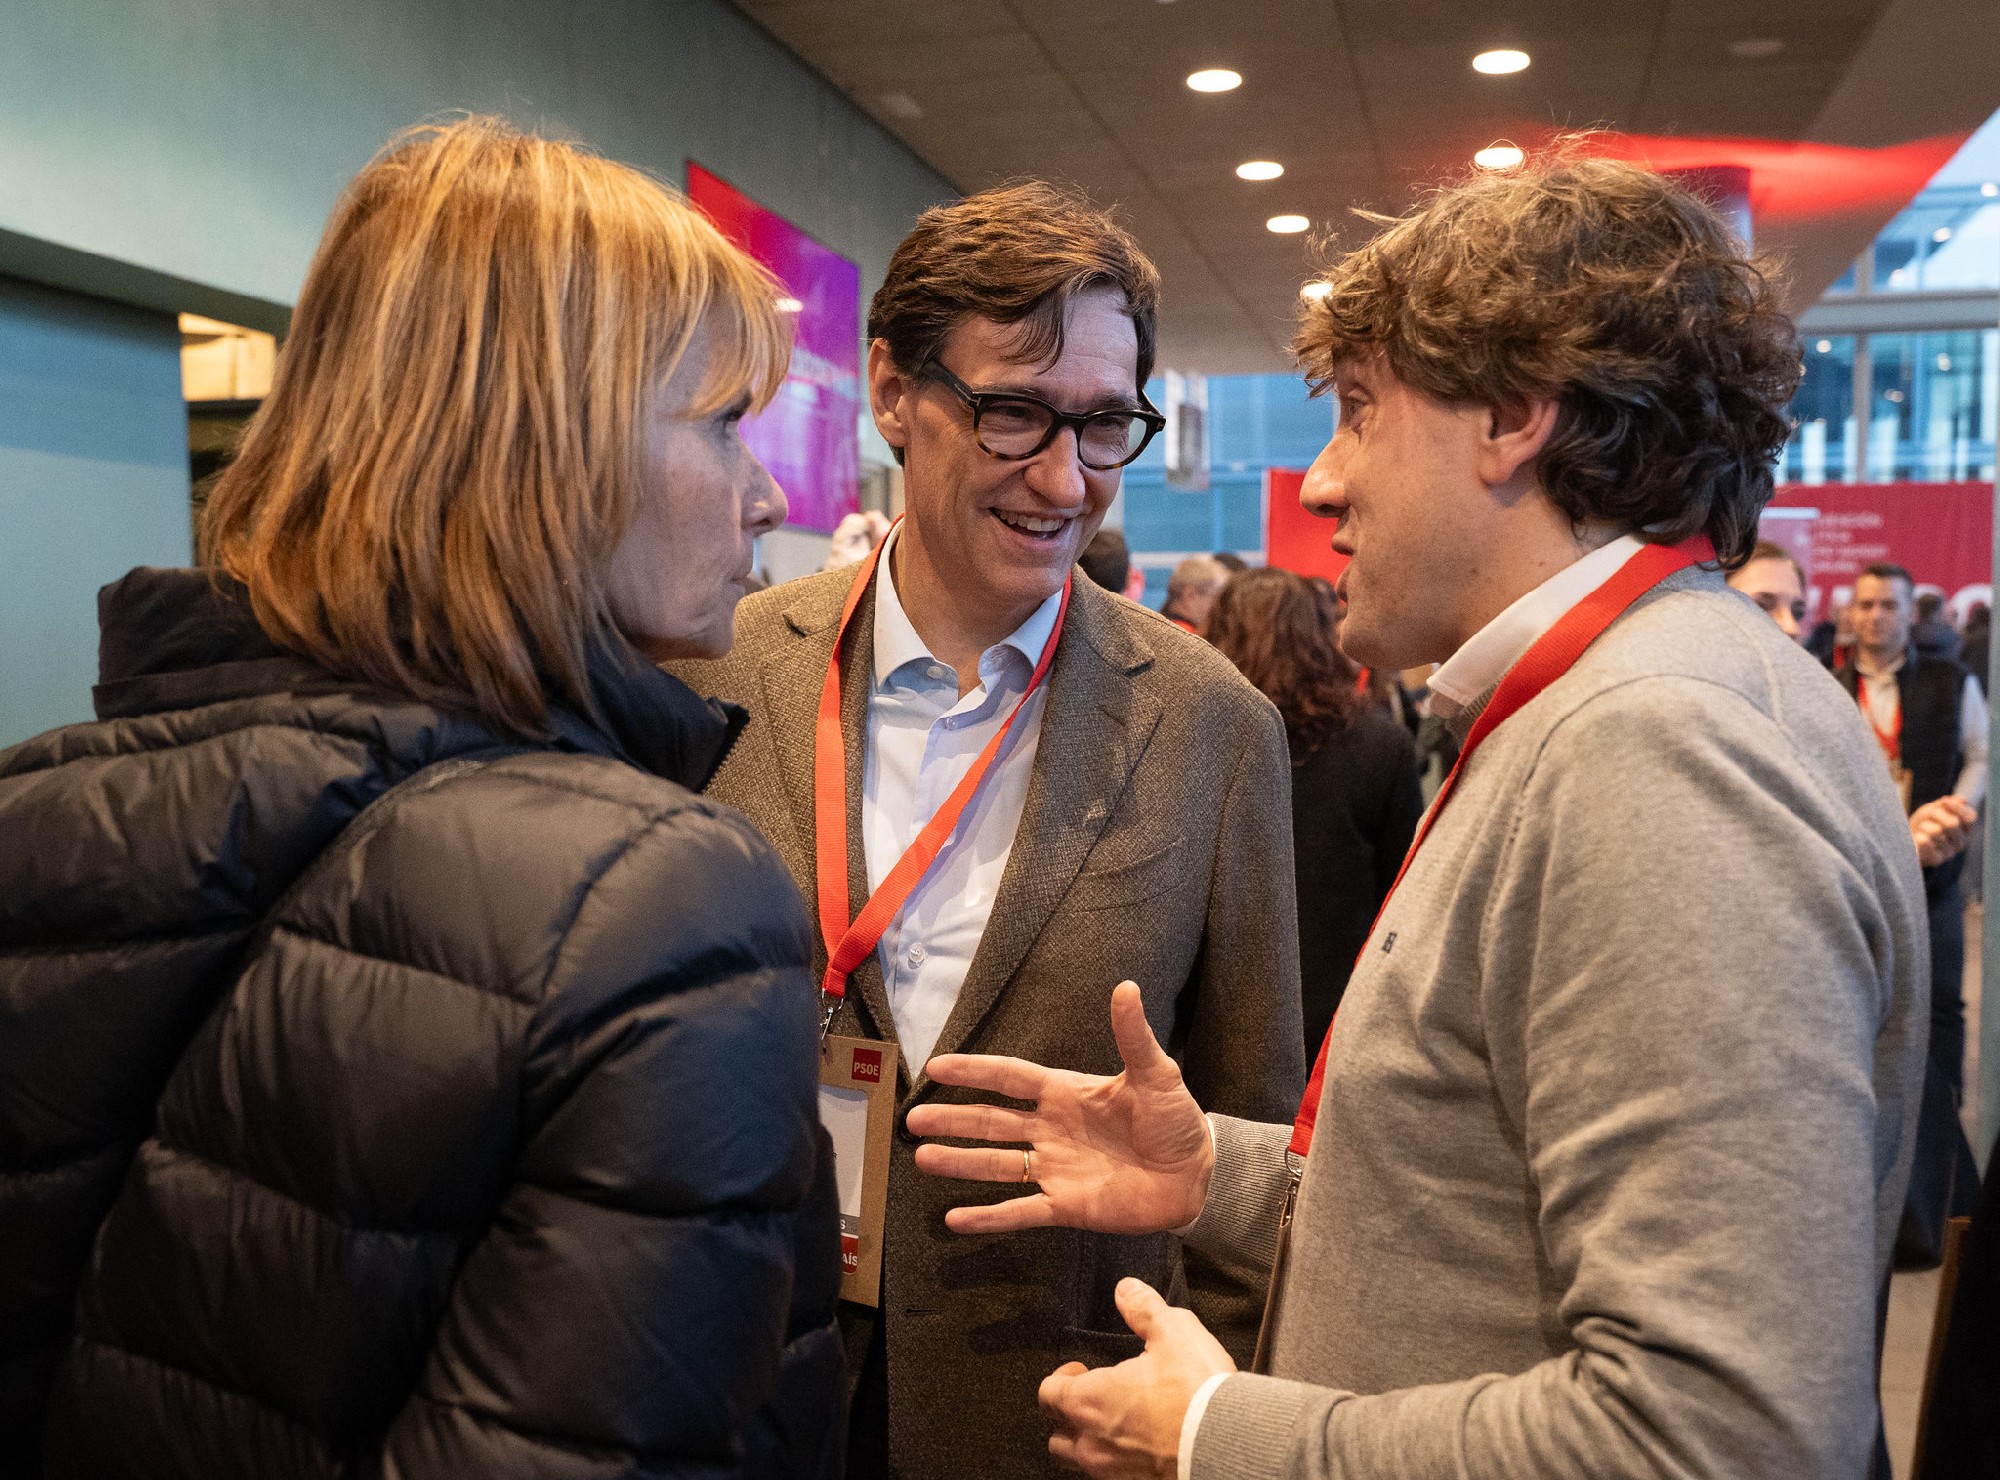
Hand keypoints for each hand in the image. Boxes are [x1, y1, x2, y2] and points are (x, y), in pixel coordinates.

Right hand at [908, 981, 1213, 1234]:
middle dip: (954, 1119)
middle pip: (992, 1122)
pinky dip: (989, 1216)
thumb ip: (1133, 1035)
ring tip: (923, 1158)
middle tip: (914, 1119)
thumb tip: (1127, 987)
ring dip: (960, 1162)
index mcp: (1066, 1093)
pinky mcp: (1066, 1206)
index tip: (936, 1067)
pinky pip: (1020, 1210)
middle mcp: (1052, 1130)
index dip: (975, 1071)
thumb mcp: (1156, 1074)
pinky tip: (955, 1219)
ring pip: (997, 1164)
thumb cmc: (1177, 1120)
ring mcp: (1055, 1169)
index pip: (1010, 1078)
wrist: (1198, 1175)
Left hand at [1040, 1278, 1235, 1477]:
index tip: (1079, 1370)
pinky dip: (1119, 1461)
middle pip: (1057, 1437)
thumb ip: (1143, 1309)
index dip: (1059, 1378)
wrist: (1228, 1443)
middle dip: (1068, 1418)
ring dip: (1090, 1442)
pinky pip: (1113, 1476)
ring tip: (1115, 1424)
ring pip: (1082, 1462)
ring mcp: (1115, 1471)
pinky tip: (1142, 1445)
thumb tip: (1127, 1291)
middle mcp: (1094, 1442)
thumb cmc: (1197, 1393)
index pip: (1048, 1394)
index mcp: (1090, 1401)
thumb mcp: (1172, 1331)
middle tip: (1092, 1399)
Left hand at [1910, 795, 1977, 867]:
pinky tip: (1917, 836)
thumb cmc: (1924, 822)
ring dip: (1924, 825)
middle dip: (1936, 814)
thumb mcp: (1934, 809)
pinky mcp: (1936, 859)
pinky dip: (1919, 837)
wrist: (1907, 840)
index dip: (1957, 808)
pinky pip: (1927, 844)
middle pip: (1952, 823)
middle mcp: (1961, 841)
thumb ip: (1946, 805)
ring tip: (1921, 827)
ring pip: (1936, 831)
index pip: (1970, 817)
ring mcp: (1950, 852)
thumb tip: (1961, 800)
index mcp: (1966, 828)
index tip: (1943, 802)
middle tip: (1927, 815)